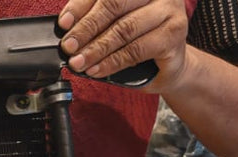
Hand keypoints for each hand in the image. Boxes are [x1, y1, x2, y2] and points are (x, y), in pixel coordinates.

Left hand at [57, 0, 189, 91]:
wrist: (168, 66)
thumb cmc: (139, 39)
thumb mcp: (114, 23)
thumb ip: (95, 18)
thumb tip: (67, 25)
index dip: (80, 6)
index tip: (64, 23)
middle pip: (113, 4)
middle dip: (86, 28)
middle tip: (69, 46)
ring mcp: (169, 12)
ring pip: (124, 29)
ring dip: (97, 48)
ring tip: (79, 62)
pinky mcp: (173, 36)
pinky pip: (136, 49)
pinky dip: (112, 62)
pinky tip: (97, 69)